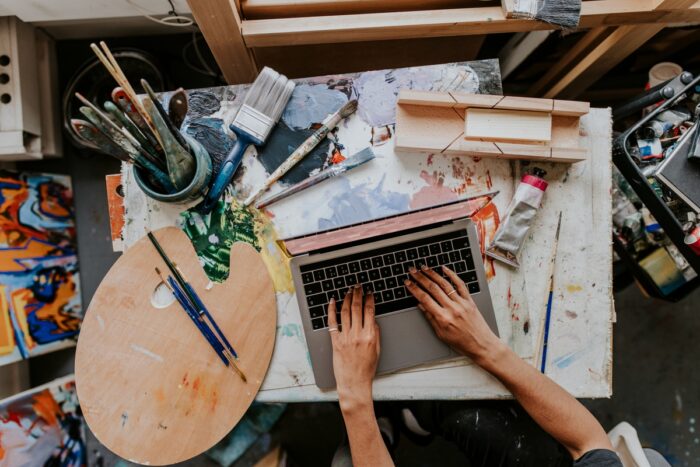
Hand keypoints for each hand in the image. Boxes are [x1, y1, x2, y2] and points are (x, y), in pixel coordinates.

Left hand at [328, 285, 379, 411]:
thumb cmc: (366, 369)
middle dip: (358, 294)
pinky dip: (331, 310)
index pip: (370, 311)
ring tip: (348, 291)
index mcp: (370, 336)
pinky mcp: (335, 342)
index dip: (369, 299)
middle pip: (357, 308)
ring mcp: (345, 338)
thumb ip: (375, 333)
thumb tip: (372, 320)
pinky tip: (332, 302)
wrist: (354, 383)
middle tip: (358, 286)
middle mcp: (357, 335)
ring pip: (346, 312)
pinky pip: (332, 322)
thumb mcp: (377, 350)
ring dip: (347, 299)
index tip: (369, 293)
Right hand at [404, 265, 503, 364]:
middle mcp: (452, 308)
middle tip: (412, 271)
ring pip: (444, 284)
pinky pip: (460, 284)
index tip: (408, 283)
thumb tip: (420, 305)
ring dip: (432, 274)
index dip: (414, 289)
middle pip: (432, 288)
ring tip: (424, 268)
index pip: (424, 299)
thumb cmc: (462, 343)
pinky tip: (445, 269)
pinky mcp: (469, 300)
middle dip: (420, 278)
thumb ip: (430, 318)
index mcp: (443, 318)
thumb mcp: (441, 334)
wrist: (482, 345)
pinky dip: (452, 275)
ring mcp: (461, 303)